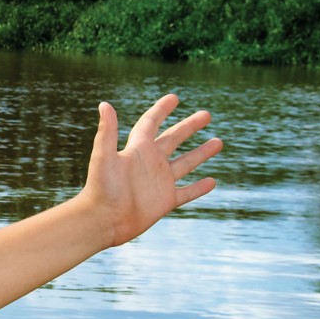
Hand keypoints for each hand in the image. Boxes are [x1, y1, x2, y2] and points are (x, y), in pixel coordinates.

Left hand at [81, 94, 221, 246]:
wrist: (103, 221)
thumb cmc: (100, 188)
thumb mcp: (104, 156)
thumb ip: (107, 131)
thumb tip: (104, 104)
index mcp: (137, 150)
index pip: (150, 123)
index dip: (161, 110)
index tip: (174, 97)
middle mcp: (150, 163)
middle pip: (173, 139)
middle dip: (189, 127)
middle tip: (206, 114)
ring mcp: (159, 182)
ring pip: (185, 164)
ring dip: (201, 153)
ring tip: (218, 142)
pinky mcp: (165, 201)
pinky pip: (186, 192)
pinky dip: (199, 188)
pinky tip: (212, 181)